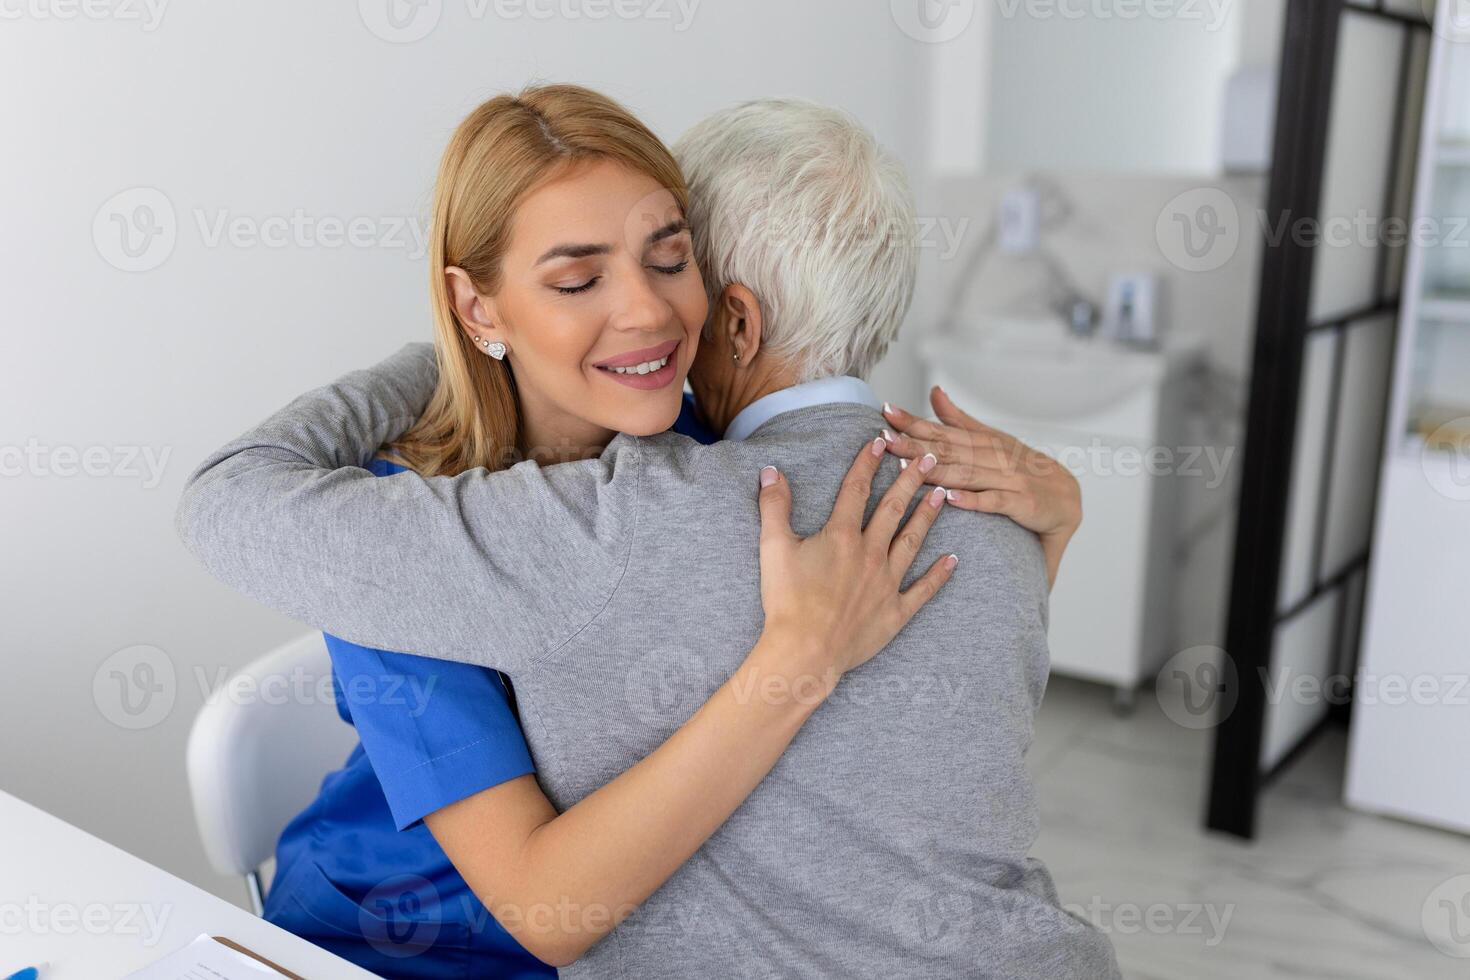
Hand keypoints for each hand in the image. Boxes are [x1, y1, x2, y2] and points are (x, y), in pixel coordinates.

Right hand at [754, 437, 957, 695]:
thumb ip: (774, 506)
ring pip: (912, 541)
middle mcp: (870, 553)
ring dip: (927, 516)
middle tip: (929, 458)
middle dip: (911, 480)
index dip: (868, 463)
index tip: (881, 442)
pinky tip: (953, 560)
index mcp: (841, 536)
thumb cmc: (787, 602)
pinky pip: (922, 590)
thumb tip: (772, 471)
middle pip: (893, 509)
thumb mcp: (772, 547)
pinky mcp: (894, 612)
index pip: (857, 489)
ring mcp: (886, 582)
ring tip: (942, 494)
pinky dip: (938, 575)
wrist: (804, 651)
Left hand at [880, 387, 1081, 585]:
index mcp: (982, 442)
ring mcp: (1006, 479)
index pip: (941, 431)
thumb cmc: (1024, 469)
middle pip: (947, 450)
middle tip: (884, 438)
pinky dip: (972, 500)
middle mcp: (992, 457)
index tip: (885, 411)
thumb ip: (960, 420)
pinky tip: (949, 498)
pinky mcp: (1021, 502)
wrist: (1068, 498)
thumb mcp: (992, 440)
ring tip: (905, 466)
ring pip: (965, 473)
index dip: (913, 422)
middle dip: (913, 444)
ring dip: (934, 469)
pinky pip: (994, 501)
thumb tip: (934, 392)